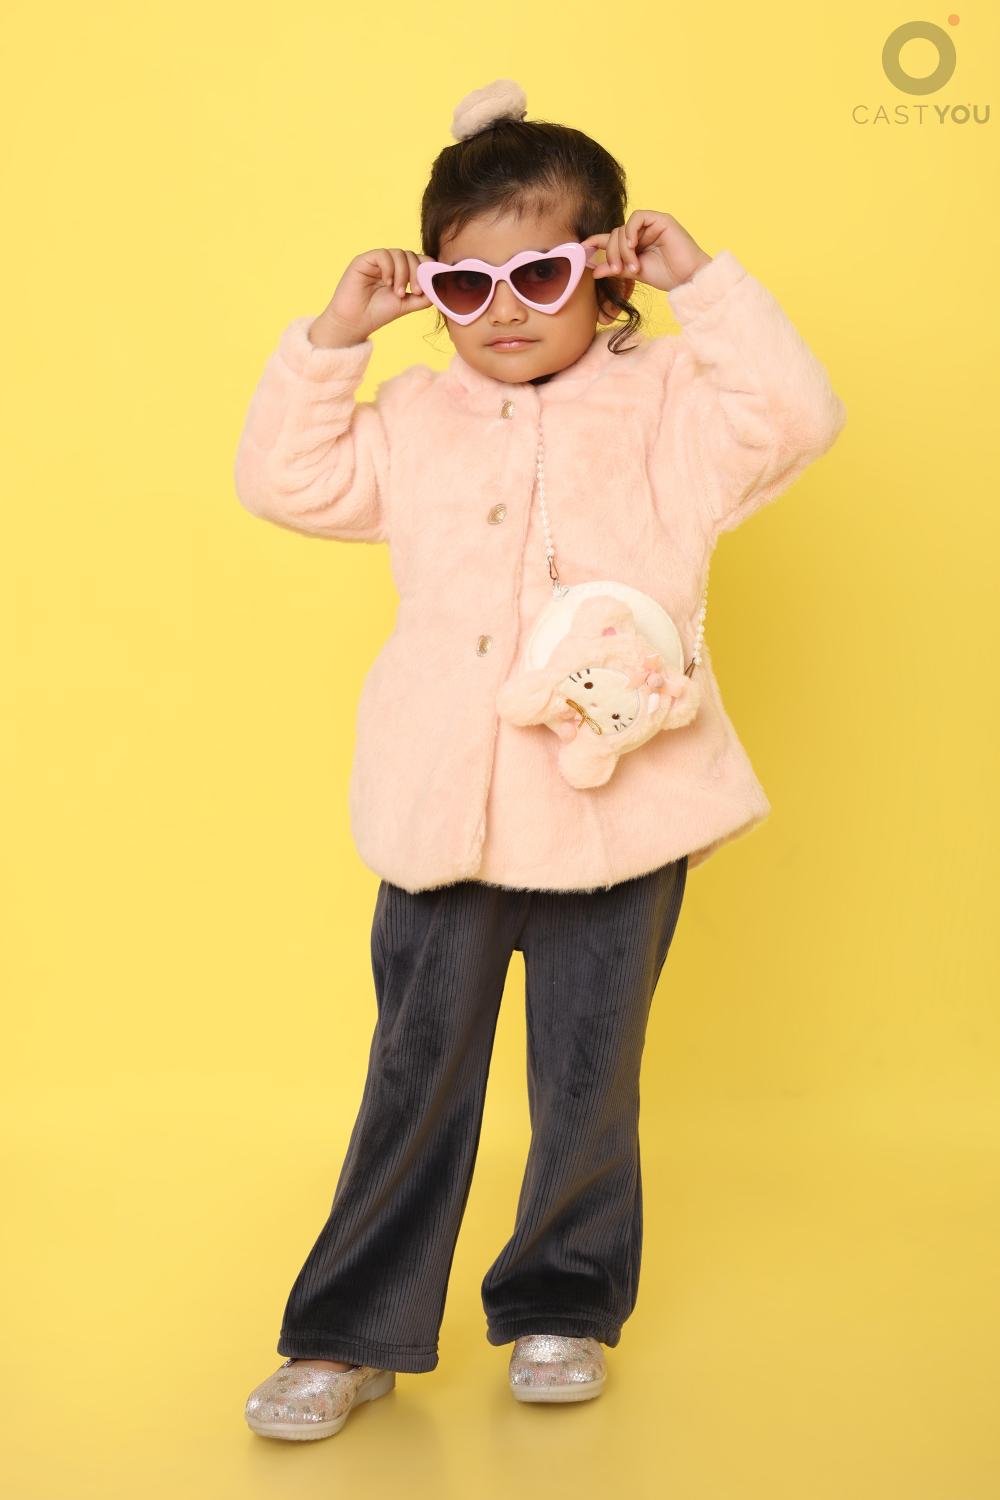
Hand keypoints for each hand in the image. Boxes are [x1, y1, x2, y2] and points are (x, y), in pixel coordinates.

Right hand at [311, 248, 433, 345]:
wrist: (355, 322)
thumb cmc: (378, 313)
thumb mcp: (407, 305)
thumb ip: (423, 296)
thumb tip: (439, 286)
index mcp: (400, 272)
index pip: (418, 260)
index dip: (426, 269)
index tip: (428, 287)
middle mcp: (389, 264)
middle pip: (411, 255)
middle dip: (417, 272)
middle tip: (415, 291)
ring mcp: (377, 261)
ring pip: (398, 253)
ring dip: (403, 273)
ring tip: (398, 293)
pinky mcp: (364, 260)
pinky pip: (383, 254)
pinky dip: (389, 268)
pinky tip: (387, 283)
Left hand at [582, 211, 711, 294]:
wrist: (689, 278)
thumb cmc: (667, 276)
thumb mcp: (636, 273)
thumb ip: (617, 268)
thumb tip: (594, 270)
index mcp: (636, 244)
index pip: (611, 239)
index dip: (595, 241)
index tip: (582, 248)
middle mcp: (642, 232)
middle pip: (615, 235)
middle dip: (613, 254)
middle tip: (618, 270)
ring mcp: (651, 225)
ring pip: (624, 228)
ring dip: (623, 249)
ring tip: (633, 265)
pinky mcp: (661, 219)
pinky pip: (637, 217)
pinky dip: (631, 231)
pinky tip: (633, 246)